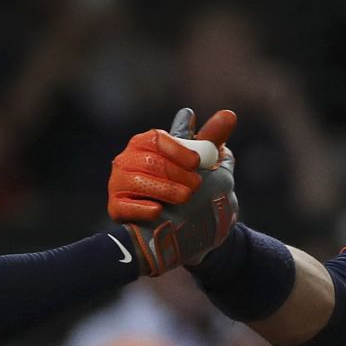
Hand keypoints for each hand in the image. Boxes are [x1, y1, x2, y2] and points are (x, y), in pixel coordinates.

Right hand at [108, 108, 239, 274]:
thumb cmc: (189, 189)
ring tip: (185, 198)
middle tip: (196, 186)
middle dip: (176, 174)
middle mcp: (128, 160)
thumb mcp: (203, 165)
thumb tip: (229, 114)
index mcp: (146, 143)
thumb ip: (212, 140)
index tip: (196, 163)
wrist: (181, 230)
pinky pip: (126, 206)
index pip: (157, 139)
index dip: (177, 150)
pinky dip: (144, 209)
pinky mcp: (115, 207)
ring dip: (166, 190)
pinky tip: (159, 212)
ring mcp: (118, 183)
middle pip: (149, 161)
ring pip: (138, 181)